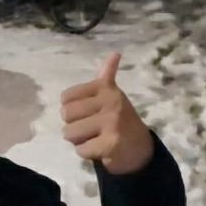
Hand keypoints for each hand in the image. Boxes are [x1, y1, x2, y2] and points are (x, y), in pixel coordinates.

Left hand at [60, 52, 154, 174]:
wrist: (140, 148)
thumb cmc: (120, 119)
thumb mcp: (113, 95)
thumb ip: (107, 75)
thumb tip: (115, 53)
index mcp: (106, 88)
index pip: (65, 97)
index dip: (71, 109)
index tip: (88, 112)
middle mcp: (110, 102)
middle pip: (65, 115)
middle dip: (73, 125)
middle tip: (91, 128)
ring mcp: (111, 123)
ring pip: (70, 133)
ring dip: (79, 140)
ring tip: (96, 138)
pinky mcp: (110, 144)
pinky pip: (80, 149)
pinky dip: (87, 153)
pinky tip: (101, 149)